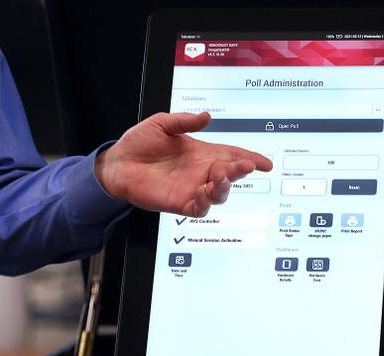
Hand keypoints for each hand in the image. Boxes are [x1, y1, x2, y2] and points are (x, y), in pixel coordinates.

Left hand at [95, 112, 272, 216]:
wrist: (118, 163)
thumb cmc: (139, 143)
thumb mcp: (162, 123)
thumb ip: (185, 121)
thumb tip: (206, 117)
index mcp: (202, 153)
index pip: (232, 155)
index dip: (250, 159)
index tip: (265, 163)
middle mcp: (201, 172)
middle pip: (231, 175)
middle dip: (241, 171)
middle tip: (242, 166)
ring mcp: (192, 188)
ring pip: (220, 194)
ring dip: (225, 187)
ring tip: (220, 177)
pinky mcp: (180, 203)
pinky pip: (199, 209)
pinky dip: (205, 203)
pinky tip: (203, 192)